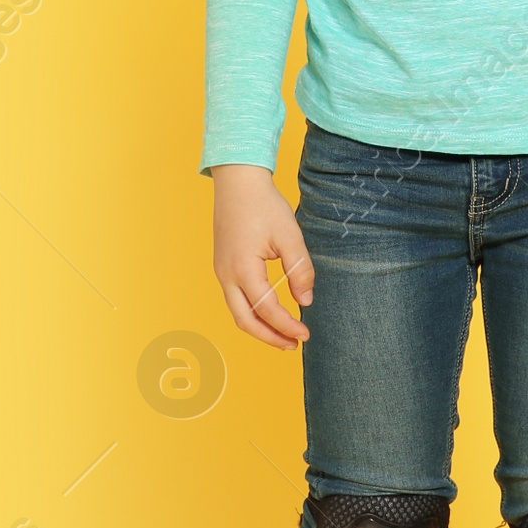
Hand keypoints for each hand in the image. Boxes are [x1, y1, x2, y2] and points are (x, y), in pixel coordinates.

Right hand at [211, 163, 313, 349]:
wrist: (237, 182)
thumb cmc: (264, 205)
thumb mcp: (290, 236)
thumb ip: (300, 270)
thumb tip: (306, 300)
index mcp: (243, 270)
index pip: (267, 310)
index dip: (288, 326)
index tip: (306, 334)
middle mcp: (226, 275)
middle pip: (245, 321)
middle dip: (270, 337)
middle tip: (293, 344)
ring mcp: (221, 271)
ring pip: (237, 312)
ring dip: (259, 327)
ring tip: (283, 334)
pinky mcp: (222, 266)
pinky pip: (234, 299)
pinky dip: (251, 312)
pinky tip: (268, 312)